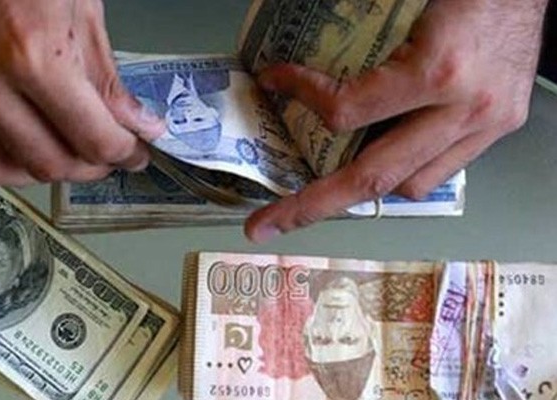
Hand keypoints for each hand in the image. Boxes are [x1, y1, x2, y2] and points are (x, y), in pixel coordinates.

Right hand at [0, 0, 163, 185]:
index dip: (124, 153)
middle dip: (86, 166)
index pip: (92, 137)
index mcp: (32, 52)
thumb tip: (135, 125)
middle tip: (101, 155)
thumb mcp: (81, 9)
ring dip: (31, 172)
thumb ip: (105, 78)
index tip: (133, 153)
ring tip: (54, 155)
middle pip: (45, 162)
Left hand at [245, 0, 548, 242]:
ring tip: (325, 186)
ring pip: (409, 185)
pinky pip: (440, 172)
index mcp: (437, 70)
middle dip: (311, 205)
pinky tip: (383, 158)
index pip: (349, 109)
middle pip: (373, 176)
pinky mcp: (499, 128)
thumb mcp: (407, 6)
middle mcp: (463, 109)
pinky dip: (404, 171)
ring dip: (363, 187)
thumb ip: (361, 52)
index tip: (275, 80)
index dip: (302, 95)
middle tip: (266, 225)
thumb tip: (304, 72)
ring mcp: (485, 125)